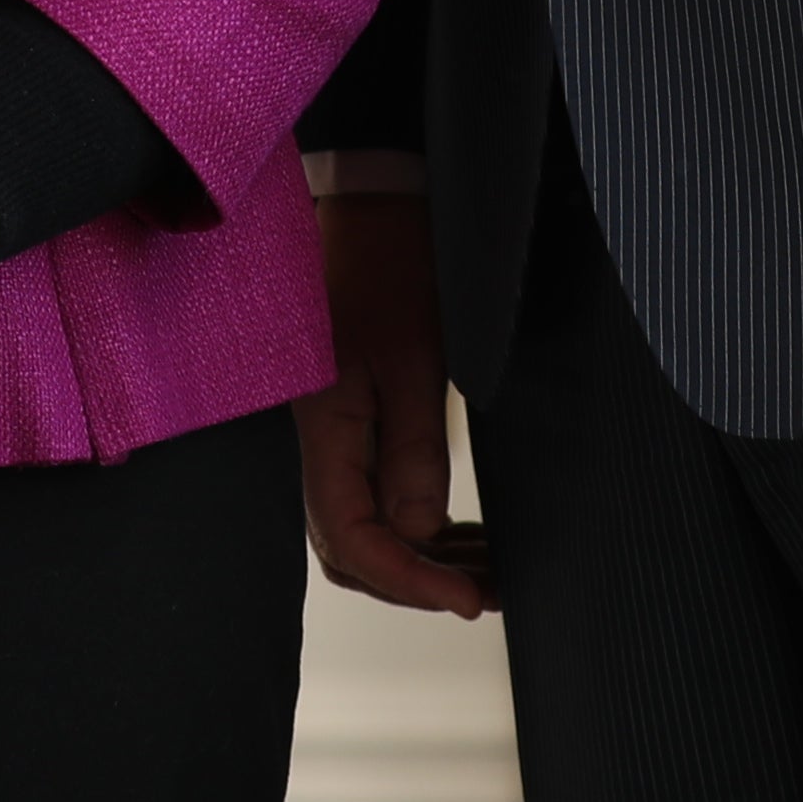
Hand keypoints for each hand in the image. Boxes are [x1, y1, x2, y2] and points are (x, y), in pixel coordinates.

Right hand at [297, 188, 489, 615]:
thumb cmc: (391, 262)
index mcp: (323, 426)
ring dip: (419, 558)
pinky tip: (457, 533)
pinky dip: (413, 525)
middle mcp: (316, 439)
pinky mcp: (346, 417)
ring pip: (361, 527)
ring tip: (486, 571)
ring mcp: (328, 431)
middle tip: (487, 593)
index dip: (410, 583)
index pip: (353, 541)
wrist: (374, 200)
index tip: (469, 602)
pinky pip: (368, 494)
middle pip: (350, 550)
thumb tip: (419, 533)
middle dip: (416, 583)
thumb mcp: (415, 355)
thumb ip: (413, 447)